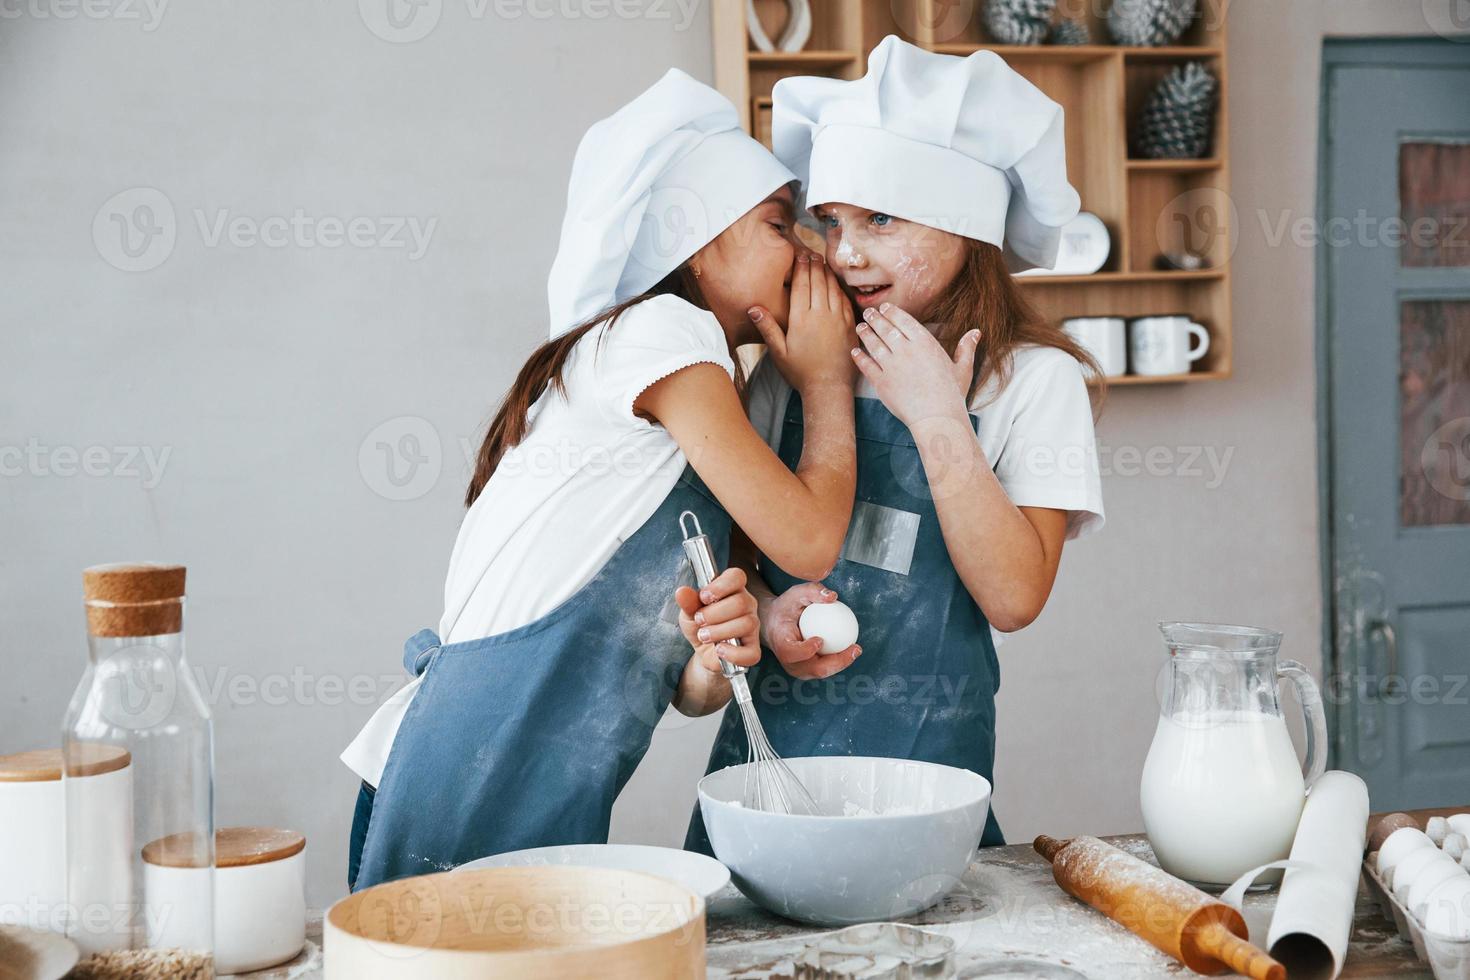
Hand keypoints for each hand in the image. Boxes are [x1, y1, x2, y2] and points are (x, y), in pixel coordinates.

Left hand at [674, 567, 760, 674]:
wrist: (702, 651)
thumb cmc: (699, 626)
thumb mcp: (689, 612)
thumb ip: (688, 602)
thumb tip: (682, 592)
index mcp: (732, 590)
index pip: (737, 576)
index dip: (721, 585)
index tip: (703, 597)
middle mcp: (747, 605)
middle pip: (741, 602)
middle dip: (714, 613)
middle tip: (700, 621)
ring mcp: (752, 627)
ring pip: (746, 624)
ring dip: (719, 631)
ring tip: (704, 636)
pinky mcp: (752, 649)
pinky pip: (750, 652)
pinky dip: (732, 653)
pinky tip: (719, 650)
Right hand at [749, 253, 855, 393]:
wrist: (829, 387)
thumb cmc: (800, 372)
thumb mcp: (778, 352)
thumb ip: (767, 327)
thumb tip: (753, 307)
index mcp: (801, 319)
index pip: (801, 285)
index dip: (800, 268)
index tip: (800, 256)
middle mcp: (820, 314)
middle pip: (817, 282)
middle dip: (814, 266)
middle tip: (812, 254)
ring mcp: (838, 319)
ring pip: (832, 288)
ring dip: (827, 273)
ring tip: (823, 263)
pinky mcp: (850, 325)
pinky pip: (845, 300)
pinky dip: (839, 288)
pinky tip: (836, 284)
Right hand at [763, 581, 861, 679]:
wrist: (776, 624)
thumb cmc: (786, 607)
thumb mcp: (795, 594)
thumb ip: (812, 591)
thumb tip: (833, 596)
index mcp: (780, 644)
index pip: (791, 653)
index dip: (805, 650)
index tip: (820, 639)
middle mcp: (788, 662)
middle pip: (813, 669)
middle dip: (837, 662)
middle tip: (854, 648)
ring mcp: (797, 669)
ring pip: (822, 672)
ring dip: (841, 663)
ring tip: (856, 649)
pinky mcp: (807, 671)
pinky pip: (825, 668)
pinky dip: (839, 660)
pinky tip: (851, 648)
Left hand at [852, 303, 979, 427]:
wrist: (937, 416)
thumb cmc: (952, 394)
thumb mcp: (963, 368)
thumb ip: (966, 348)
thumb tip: (976, 333)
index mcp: (925, 343)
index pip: (904, 320)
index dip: (892, 312)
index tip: (884, 308)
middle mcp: (906, 350)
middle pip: (886, 328)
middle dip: (875, 318)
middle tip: (868, 313)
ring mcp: (891, 365)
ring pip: (874, 344)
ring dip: (866, 333)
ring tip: (861, 327)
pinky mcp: (881, 382)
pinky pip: (867, 365)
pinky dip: (860, 357)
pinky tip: (855, 351)